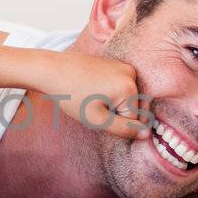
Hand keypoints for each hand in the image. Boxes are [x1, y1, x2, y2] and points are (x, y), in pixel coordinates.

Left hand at [30, 51, 149, 139]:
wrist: (51, 70)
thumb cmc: (71, 95)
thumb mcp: (97, 119)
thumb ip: (123, 129)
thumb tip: (146, 133)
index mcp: (129, 87)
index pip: (133, 119)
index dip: (114, 123)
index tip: (95, 113)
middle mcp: (131, 73)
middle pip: (132, 107)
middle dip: (115, 112)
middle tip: (91, 105)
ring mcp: (123, 65)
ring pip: (125, 98)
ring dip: (112, 103)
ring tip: (90, 96)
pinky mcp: (115, 63)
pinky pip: (119, 86)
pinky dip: (108, 92)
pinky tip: (91, 88)